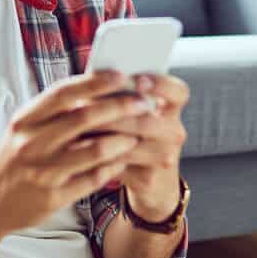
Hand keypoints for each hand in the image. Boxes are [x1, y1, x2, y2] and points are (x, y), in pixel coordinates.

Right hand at [0, 69, 150, 234]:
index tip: (122, 76)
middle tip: (144, 103)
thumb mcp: (25, 128)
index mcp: (25, 120)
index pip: (63, 93)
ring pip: (94, 150)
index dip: (95, 82)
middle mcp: (31, 143)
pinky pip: (94, 178)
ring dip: (123, 139)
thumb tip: (96, 86)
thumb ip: (55, 110)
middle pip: (84, 118)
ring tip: (138, 133)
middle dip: (120, 107)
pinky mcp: (53, 197)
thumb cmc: (15, 157)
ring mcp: (42, 171)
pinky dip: (113, 166)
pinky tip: (124, 159)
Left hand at [86, 73, 189, 220]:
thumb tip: (96, 78)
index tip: (138, 81)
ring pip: (129, 143)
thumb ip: (123, 94)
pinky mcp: (148, 179)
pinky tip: (79, 148)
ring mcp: (164, 157)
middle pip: (147, 120)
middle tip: (86, 104)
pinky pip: (118, 164)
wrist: (150, 178)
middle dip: (114, 113)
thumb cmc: (133, 132)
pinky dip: (97, 155)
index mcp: (173, 108)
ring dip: (101, 134)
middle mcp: (174, 132)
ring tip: (77, 126)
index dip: (160, 85)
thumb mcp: (135, 111)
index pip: (178, 92)